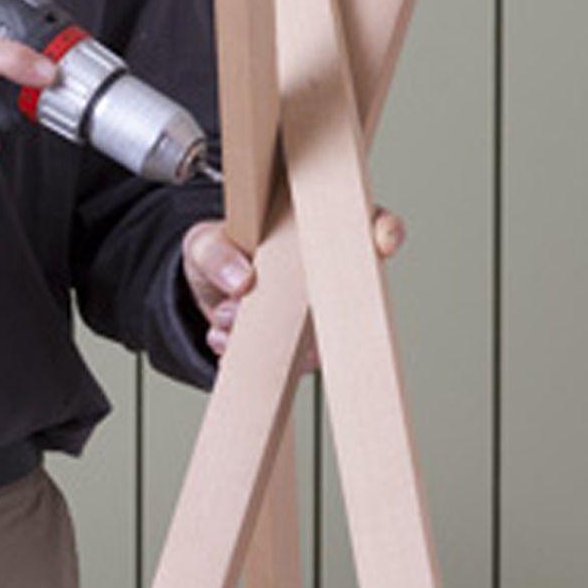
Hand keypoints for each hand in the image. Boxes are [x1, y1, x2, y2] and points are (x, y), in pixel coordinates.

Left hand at [181, 208, 406, 363]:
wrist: (203, 297)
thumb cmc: (218, 253)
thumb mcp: (202, 243)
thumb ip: (216, 253)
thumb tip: (241, 279)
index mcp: (313, 231)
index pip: (366, 224)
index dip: (385, 231)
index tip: (382, 241)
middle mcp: (325, 275)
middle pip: (350, 292)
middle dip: (303, 307)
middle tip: (245, 304)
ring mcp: (317, 316)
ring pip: (316, 337)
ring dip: (264, 332)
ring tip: (224, 314)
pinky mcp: (302, 352)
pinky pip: (290, 363)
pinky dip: (250, 351)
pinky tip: (224, 337)